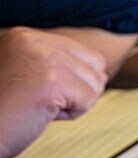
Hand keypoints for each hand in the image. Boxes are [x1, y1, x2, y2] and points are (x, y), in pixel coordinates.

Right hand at [0, 27, 107, 157]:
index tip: (43, 89)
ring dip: (72, 103)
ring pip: (94, 84)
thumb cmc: (2, 112)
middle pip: (95, 66)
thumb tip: (102, 75)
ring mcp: (43, 58)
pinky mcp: (52, 81)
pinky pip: (88, 101)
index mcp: (25, 36)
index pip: (83, 54)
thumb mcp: (30, 76)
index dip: (74, 80)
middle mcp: (33, 41)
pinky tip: (42, 112)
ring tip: (39, 105)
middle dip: (78, 90)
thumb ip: (62, 69)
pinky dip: (70, 114)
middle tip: (42, 99)